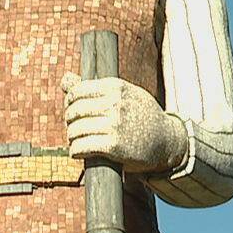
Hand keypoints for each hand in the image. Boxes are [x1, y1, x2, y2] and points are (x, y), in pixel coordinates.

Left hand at [62, 73, 187, 173]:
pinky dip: (76, 151)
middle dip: (70, 121)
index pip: (77, 91)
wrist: (167, 140)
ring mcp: (114, 125)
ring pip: (75, 130)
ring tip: (77, 141)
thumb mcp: (124, 94)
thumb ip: (95, 88)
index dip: (70, 102)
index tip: (74, 111)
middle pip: (74, 111)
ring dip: (72, 137)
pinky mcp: (113, 146)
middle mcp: (114, 104)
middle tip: (74, 128)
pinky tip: (79, 152)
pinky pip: (81, 147)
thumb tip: (65, 80)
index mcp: (116, 87)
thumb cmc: (142, 115)